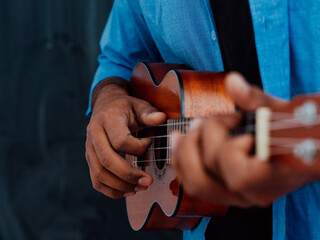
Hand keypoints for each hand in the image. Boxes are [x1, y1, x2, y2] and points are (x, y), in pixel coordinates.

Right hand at [86, 78, 165, 198]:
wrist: (106, 106)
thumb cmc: (126, 108)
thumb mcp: (139, 105)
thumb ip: (149, 113)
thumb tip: (161, 118)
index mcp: (107, 120)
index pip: (120, 141)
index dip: (138, 148)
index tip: (150, 143)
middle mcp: (94, 134)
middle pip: (107, 161)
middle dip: (129, 175)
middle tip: (148, 182)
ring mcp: (89, 148)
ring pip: (99, 174)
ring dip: (121, 186)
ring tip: (140, 188)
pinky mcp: (90, 159)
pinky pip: (96, 180)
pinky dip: (111, 190)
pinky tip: (128, 191)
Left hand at [172, 73, 318, 206]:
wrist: (308, 148)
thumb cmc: (299, 130)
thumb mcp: (283, 112)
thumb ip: (257, 100)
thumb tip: (232, 82)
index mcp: (271, 179)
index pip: (237, 175)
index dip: (230, 147)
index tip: (238, 119)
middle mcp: (252, 194)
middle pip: (206, 178)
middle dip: (197, 143)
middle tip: (203, 120)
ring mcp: (238, 196)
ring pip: (195, 184)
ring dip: (183, 152)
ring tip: (189, 128)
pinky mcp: (228, 190)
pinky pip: (195, 183)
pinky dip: (182, 161)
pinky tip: (181, 141)